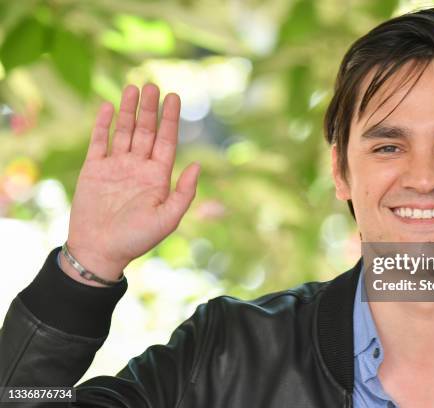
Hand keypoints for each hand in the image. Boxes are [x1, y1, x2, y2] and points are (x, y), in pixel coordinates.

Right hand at [61, 84, 199, 285]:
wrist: (99, 251)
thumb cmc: (136, 239)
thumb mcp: (167, 219)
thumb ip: (184, 192)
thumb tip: (198, 165)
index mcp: (158, 177)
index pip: (167, 141)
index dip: (171, 119)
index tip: (174, 97)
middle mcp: (139, 167)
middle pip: (146, 131)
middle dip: (150, 108)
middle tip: (153, 84)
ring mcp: (116, 167)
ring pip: (123, 131)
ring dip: (128, 110)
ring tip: (133, 87)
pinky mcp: (94, 170)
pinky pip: (99, 142)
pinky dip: (103, 125)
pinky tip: (108, 107)